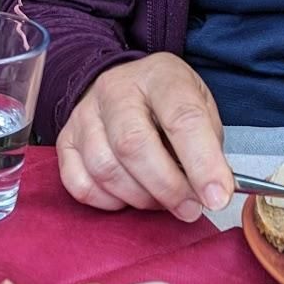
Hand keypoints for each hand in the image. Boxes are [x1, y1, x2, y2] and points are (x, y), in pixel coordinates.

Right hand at [58, 53, 234, 222]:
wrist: (125, 88)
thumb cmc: (167, 104)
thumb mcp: (200, 109)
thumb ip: (208, 147)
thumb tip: (213, 193)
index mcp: (160, 75)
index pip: (182, 119)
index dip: (202, 163)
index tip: (217, 196)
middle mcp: (116, 89)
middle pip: (133, 145)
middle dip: (167, 187)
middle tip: (189, 208)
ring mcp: (84, 114)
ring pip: (105, 168)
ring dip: (139, 198)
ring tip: (161, 200)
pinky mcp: (65, 140)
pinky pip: (80, 183)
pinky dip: (107, 201)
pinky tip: (127, 196)